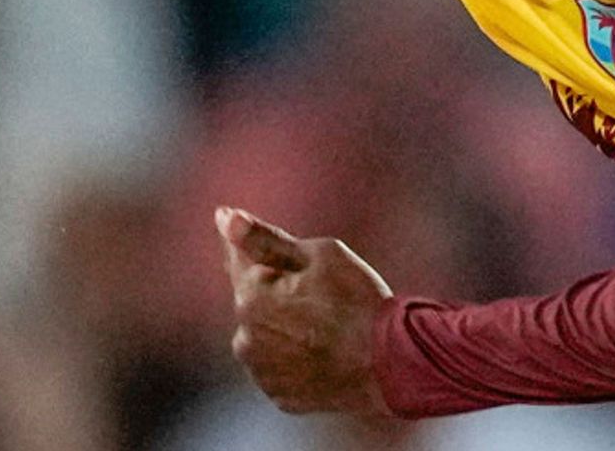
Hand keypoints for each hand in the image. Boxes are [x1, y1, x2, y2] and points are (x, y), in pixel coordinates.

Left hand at [216, 206, 393, 415]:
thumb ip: (266, 239)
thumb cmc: (357, 300)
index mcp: (250, 299)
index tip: (227, 218)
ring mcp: (262, 373)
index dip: (241, 243)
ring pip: (267, 338)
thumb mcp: (320, 255)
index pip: (238, 261)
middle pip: (255, 302)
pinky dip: (296, 355)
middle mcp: (246, 339)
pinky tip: (325, 348)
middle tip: (318, 286)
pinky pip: (282, 367)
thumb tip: (224, 217)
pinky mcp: (282, 397)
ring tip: (327, 322)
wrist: (390, 361)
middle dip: (275, 291)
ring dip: (283, 326)